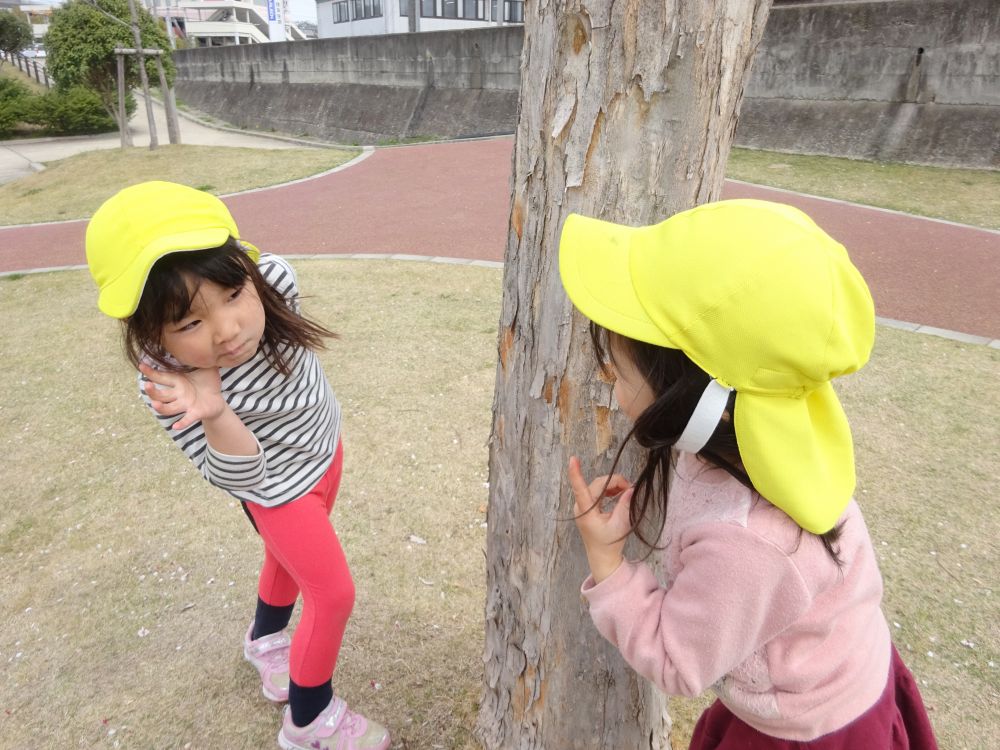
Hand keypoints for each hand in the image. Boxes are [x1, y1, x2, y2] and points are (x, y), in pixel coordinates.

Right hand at [139, 363, 226, 430]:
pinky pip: (187, 419)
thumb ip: (199, 357)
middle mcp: (178, 394)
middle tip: (147, 385)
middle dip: (152, 391)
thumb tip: (200, 340)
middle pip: (160, 395)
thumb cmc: (208, 382)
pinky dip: (182, 423)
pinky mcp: (195, 412)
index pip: (160, 377)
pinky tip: (176, 426)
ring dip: (161, 407)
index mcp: (178, 381)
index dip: (150, 372)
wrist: (217, 400)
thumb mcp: (204, 368)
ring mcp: (185, 404)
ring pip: (168, 408)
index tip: (141, 365)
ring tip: (155, 404)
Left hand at [568, 456, 633, 582]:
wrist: (602, 557)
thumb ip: (625, 505)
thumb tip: (631, 488)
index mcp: (586, 512)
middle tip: (630, 489)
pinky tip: (618, 494)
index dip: (576, 473)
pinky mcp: (587, 507)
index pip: (580, 489)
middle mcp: (581, 507)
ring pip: (598, 486)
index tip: (573, 459)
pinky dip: (609, 490)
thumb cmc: (610, 543)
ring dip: (612, 485)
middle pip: (598, 484)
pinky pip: (597, 492)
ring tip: (626, 492)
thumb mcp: (621, 525)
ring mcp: (583, 507)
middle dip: (615, 482)